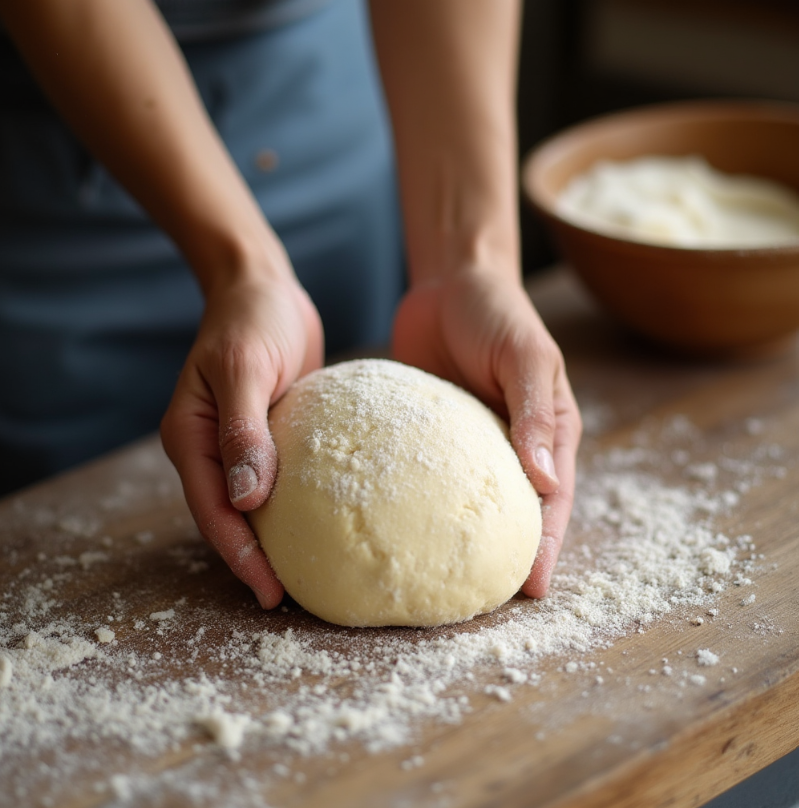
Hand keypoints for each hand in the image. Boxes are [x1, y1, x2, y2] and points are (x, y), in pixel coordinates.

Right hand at [161, 270, 322, 607]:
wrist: (264, 288)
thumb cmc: (252, 319)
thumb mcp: (245, 367)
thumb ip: (243, 431)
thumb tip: (248, 500)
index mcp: (189, 436)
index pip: (213, 510)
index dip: (239, 555)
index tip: (271, 591)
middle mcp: (208, 448)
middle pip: (227, 518)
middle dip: (253, 560)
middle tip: (291, 598)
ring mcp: (237, 445)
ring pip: (250, 506)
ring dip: (272, 540)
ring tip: (306, 575)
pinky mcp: (266, 437)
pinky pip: (275, 482)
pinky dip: (290, 508)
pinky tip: (319, 527)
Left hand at [391, 267, 580, 597]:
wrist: (451, 280)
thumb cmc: (500, 313)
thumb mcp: (526, 357)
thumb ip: (534, 415)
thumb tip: (547, 483)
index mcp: (547, 434)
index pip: (554, 503)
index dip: (546, 547)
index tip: (532, 591)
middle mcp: (509, 447)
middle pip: (510, 513)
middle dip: (501, 556)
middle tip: (480, 602)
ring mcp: (465, 445)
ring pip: (465, 503)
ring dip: (455, 539)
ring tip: (433, 578)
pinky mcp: (427, 435)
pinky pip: (422, 475)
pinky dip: (414, 502)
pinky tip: (391, 526)